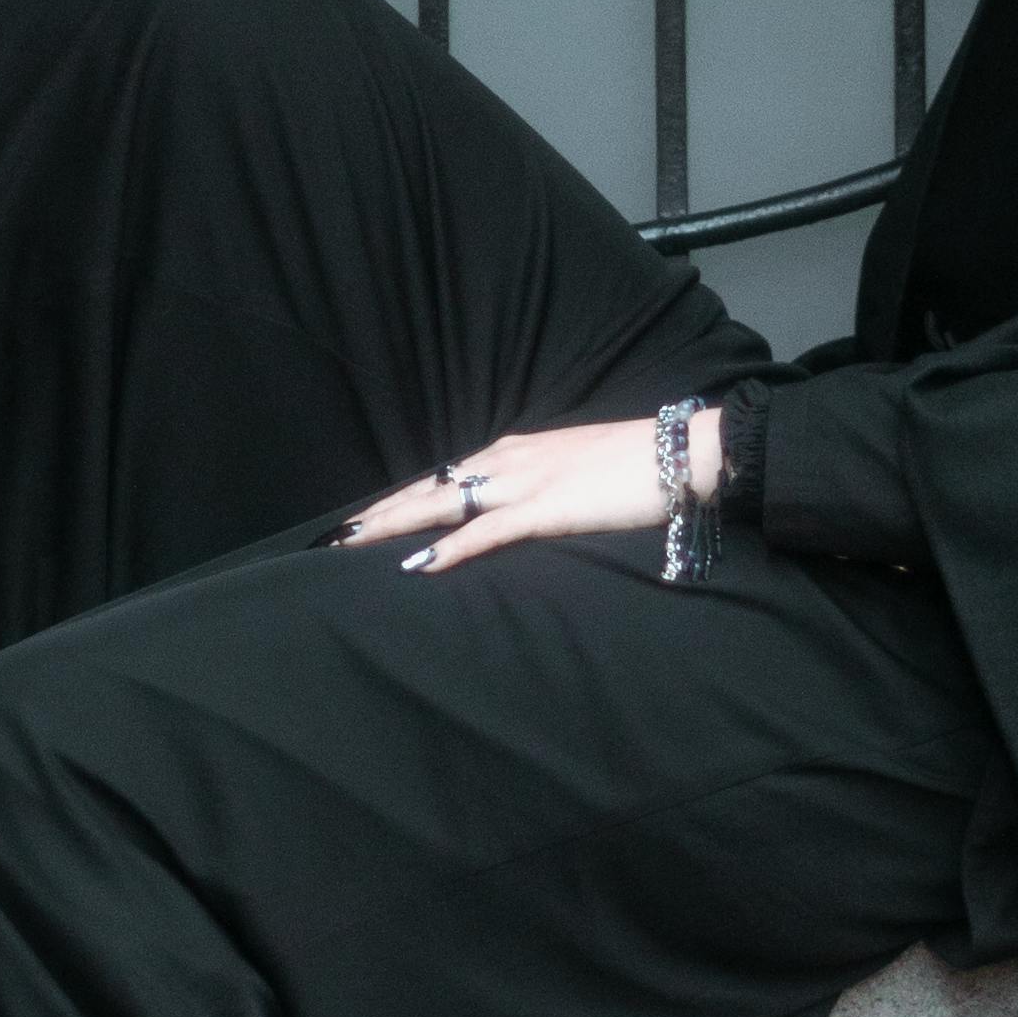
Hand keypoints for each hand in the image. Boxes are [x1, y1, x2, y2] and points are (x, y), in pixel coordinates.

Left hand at [342, 415, 694, 575]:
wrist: (683, 453)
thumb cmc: (634, 464)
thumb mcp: (572, 470)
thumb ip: (536, 484)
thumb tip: (509, 508)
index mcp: (514, 452)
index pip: (443, 477)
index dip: (400, 499)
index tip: (362, 518)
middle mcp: (509, 460)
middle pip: (429, 489)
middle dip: (380, 513)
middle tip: (335, 536)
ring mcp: (526, 482)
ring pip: (444, 505)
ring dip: (396, 525)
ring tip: (353, 545)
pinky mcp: (548, 508)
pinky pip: (488, 532)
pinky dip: (450, 549)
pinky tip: (419, 564)